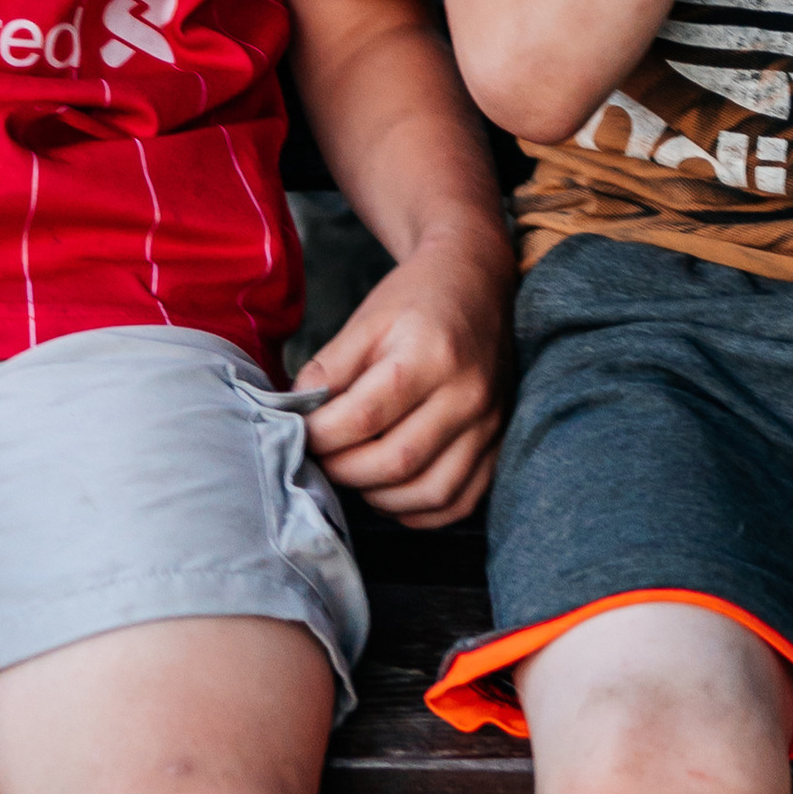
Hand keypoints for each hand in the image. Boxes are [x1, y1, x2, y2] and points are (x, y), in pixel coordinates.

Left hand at [298, 227, 510, 526]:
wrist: (476, 282)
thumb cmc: (415, 299)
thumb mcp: (366, 320)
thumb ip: (328, 368)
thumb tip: (294, 416)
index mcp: (431, 354)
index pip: (364, 417)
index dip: (322, 435)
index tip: (300, 434)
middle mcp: (467, 394)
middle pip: (396, 461)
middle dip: (344, 470)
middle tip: (321, 459)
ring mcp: (489, 424)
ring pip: (430, 492)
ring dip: (379, 497)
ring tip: (353, 473)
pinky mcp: (498, 444)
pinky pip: (459, 501)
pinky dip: (418, 511)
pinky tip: (389, 491)